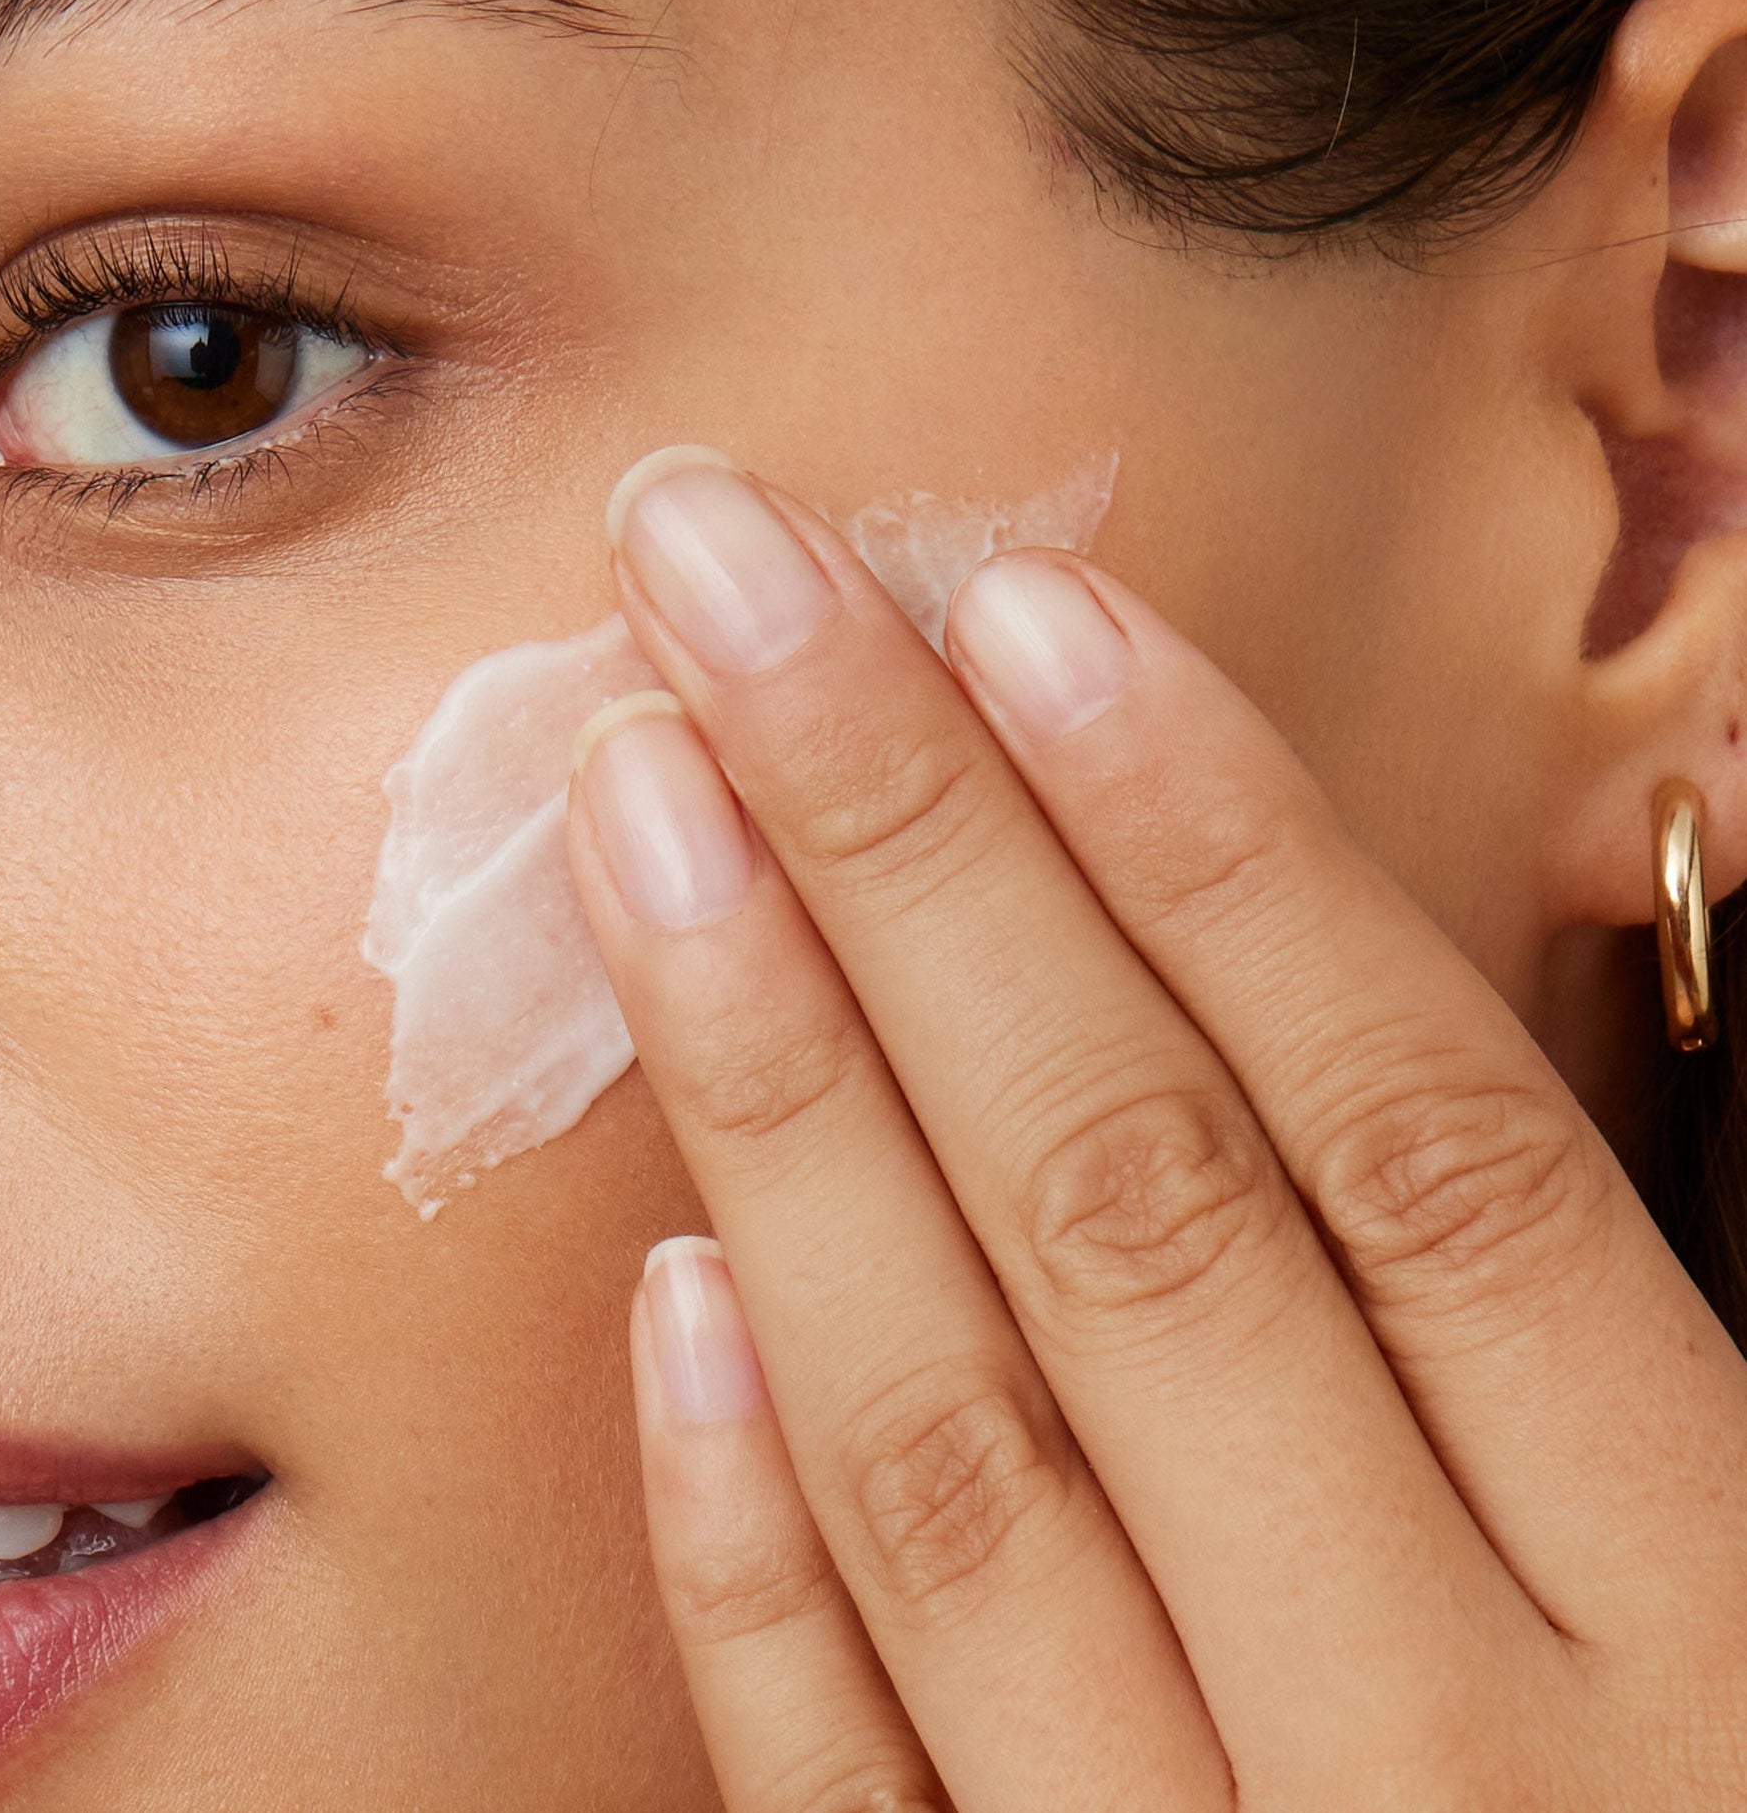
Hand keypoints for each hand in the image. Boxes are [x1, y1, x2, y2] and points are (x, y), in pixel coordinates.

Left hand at [566, 454, 1746, 1809]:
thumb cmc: (1738, 1810)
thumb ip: (1624, 1319)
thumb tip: (1477, 981)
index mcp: (1714, 1622)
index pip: (1410, 1129)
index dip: (1211, 843)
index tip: (1022, 604)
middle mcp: (1453, 1747)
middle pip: (1136, 1204)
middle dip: (915, 856)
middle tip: (727, 589)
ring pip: (954, 1433)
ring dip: (780, 1089)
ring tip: (642, 806)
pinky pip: (853, 1769)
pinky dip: (759, 1529)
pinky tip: (668, 1281)